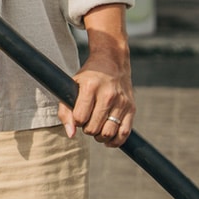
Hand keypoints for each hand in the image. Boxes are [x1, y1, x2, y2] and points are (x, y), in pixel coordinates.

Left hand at [57, 4, 135, 148]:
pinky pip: (124, 135)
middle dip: (86, 128)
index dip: (75, 121)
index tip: (76, 115)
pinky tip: (108, 133)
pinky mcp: (133, 108)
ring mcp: (123, 101)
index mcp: (90, 85)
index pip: (80, 117)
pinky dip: (114, 139)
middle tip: (86, 118)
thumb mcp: (70, 84)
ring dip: (99, 135)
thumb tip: (70, 134)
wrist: (114, 59)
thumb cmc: (86, 73)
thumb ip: (64, 108)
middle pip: (93, 128)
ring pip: (109, 134)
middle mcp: (108, 93)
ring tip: (96, 125)